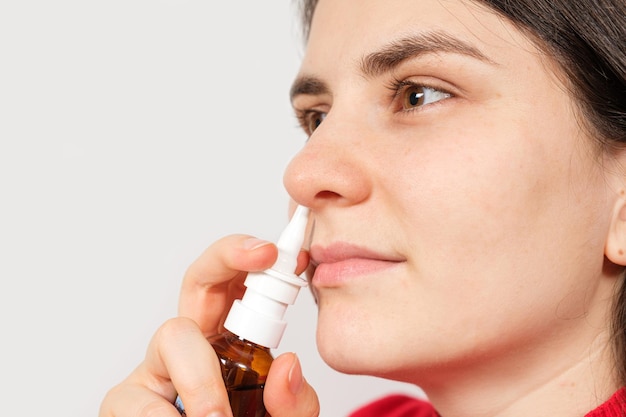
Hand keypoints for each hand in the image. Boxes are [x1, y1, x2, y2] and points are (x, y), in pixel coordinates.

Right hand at [99, 234, 319, 416]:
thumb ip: (294, 403)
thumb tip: (288, 364)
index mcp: (231, 346)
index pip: (239, 286)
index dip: (253, 260)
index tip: (273, 251)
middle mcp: (192, 349)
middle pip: (200, 281)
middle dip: (228, 257)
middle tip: (263, 260)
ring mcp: (156, 371)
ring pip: (172, 333)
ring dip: (203, 381)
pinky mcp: (125, 402)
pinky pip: (136, 394)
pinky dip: (163, 416)